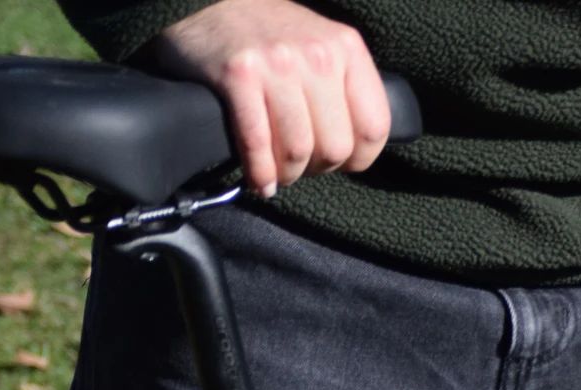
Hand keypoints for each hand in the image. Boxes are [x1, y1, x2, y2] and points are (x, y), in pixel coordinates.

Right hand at [152, 0, 392, 196]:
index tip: (339, 164)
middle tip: (301, 168)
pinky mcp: (238, 74)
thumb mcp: (321, 44)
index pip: (373, 128)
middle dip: (318, 169)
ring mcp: (277, 63)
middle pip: (335, 146)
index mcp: (346, 48)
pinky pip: (257, 142)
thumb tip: (356, 146)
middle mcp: (317, 54)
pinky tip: (258, 181)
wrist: (206, 0)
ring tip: (278, 174)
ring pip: (298, 150)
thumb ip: (343, 85)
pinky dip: (259, 172)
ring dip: (287, 174)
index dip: (358, 159)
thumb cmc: (268, 32)